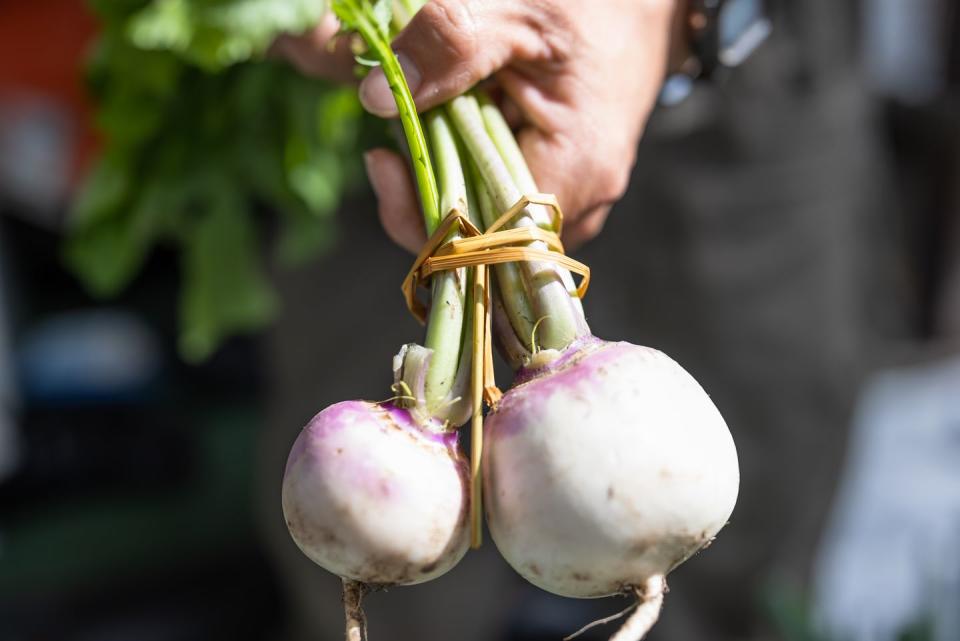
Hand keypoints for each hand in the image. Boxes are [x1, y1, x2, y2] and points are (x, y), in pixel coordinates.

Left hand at [279, 0, 680, 251]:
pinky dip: (459, 165)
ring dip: (437, 170)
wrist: (643, 12)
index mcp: (575, 172)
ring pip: (480, 220)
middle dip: (421, 183)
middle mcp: (577, 208)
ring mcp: (567, 205)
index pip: (481, 238)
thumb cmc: (596, 7)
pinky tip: (447, 122)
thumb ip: (452, 44)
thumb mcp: (520, 10)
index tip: (383, 159)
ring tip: (421, 111)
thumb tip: (375, 95)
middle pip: (474, 237)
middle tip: (395, 120)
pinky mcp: (553, 193)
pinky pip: (493, 199)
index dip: (420, 213)